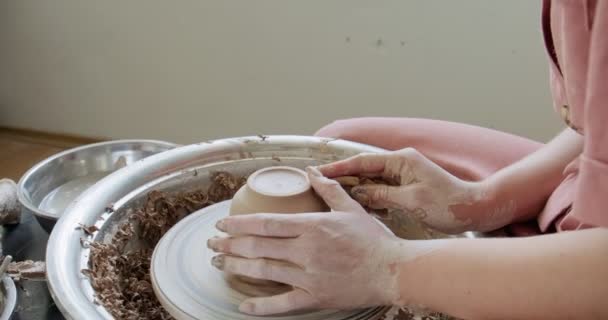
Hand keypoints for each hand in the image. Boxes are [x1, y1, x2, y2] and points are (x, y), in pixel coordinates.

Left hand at [207, 167, 404, 314]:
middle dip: (230, 245)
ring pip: (264, 271)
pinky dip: (261, 306)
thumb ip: (328, 189)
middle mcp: (306, 250)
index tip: (222, 225)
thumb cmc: (373, 239)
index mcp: (312, 226)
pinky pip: (282, 303)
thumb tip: (312, 170)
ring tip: (219, 264)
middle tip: (212, 244)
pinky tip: (243, 305)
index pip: (266, 224)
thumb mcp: (351, 208)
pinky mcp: (315, 297)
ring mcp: (309, 276)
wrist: (394, 271)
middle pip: (258, 247)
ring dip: (237, 267)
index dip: (240, 225)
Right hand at [319, 148, 489, 232]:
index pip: (362, 162)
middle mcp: (401, 163)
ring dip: (354, 188)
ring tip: (331, 196)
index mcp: (401, 160)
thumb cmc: (448, 204)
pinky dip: (369, 197)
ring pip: (371, 180)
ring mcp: (404, 175)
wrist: (475, 209)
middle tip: (318, 185)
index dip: (338, 168)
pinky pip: (382, 189)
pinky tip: (357, 206)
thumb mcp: (410, 201)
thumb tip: (355, 193)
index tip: (318, 172)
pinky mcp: (408, 186)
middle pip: (364, 169)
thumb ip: (380, 196)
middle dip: (342, 177)